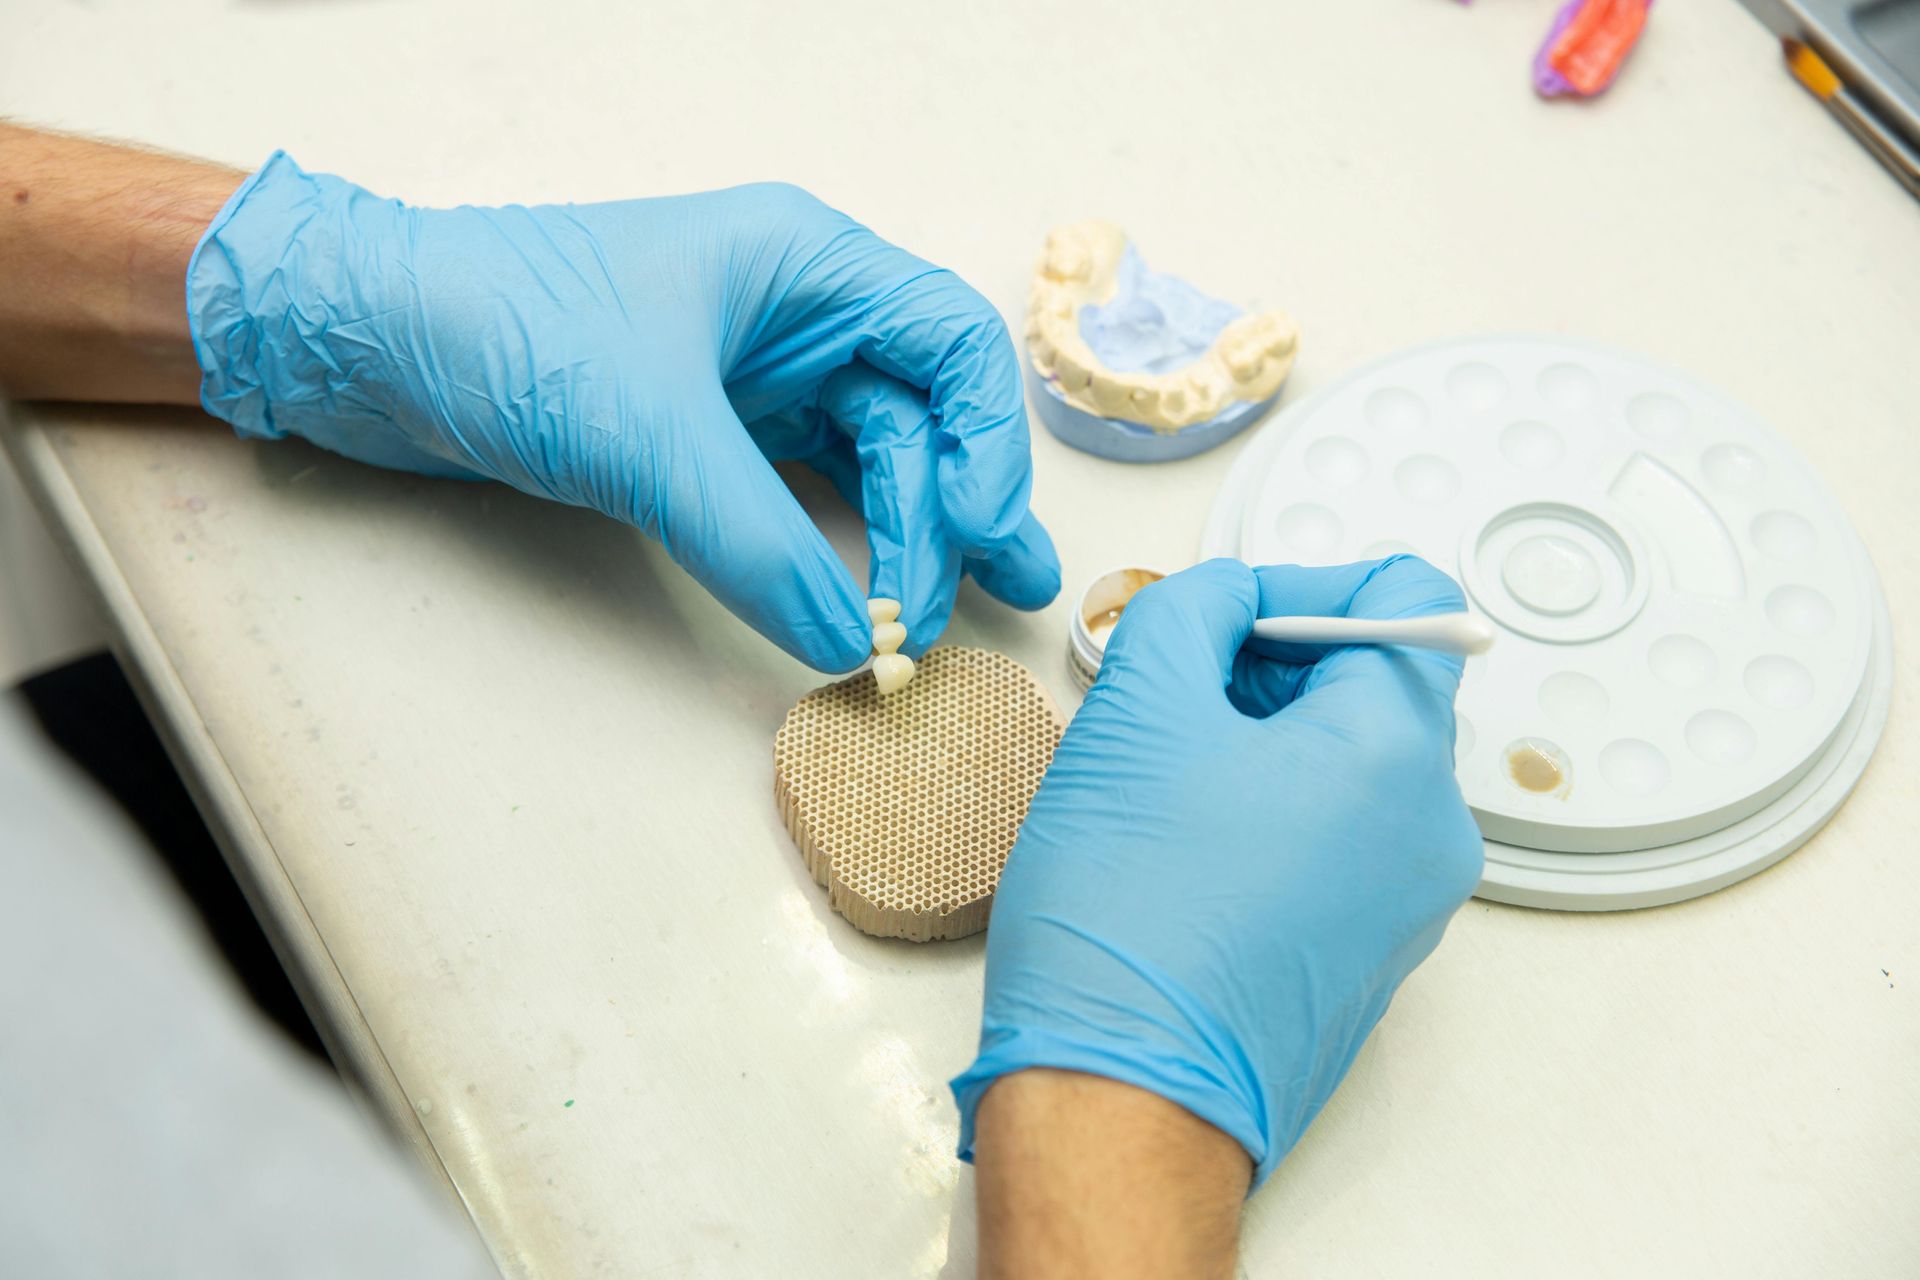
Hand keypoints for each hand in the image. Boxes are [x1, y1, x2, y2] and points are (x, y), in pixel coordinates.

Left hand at [187, 155, 1059, 669]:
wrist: (360, 339)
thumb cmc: (498, 324)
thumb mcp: (647, 432)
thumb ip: (756, 540)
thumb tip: (848, 641)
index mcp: (805, 264)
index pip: (949, 343)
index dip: (984, 440)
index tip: (977, 532)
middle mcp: (795, 316)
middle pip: (919, 418)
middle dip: (946, 515)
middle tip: (960, 610)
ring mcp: (753, 379)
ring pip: (866, 465)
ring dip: (900, 544)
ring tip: (923, 628)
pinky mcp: (707, 437)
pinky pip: (799, 498)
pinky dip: (829, 554)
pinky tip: (857, 607)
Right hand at [953, 556, 1483, 1185]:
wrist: (1123, 1100)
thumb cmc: (1130, 921)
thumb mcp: (1138, 711)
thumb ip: (1190, 610)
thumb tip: (1224, 595)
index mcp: (1398, 754)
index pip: (1404, 600)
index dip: (1303, 582)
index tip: (1223, 615)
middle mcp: (1430, 831)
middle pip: (1372, 685)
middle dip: (1266, 669)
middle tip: (1169, 698)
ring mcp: (1404, 904)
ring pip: (1344, 766)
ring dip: (1256, 743)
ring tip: (1161, 782)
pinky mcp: (1362, 957)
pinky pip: (1332, 843)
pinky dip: (1265, 815)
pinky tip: (1180, 848)